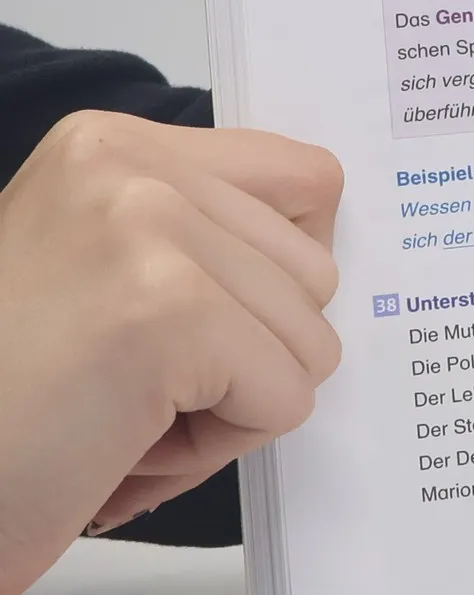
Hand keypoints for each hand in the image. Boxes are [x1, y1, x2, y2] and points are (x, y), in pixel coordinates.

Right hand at [0, 111, 342, 594]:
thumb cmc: (9, 406)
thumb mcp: (100, 273)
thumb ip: (200, 242)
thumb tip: (322, 254)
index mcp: (112, 146)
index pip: (307, 184)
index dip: (279, 277)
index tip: (200, 323)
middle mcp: (129, 165)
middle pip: (317, 271)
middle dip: (246, 355)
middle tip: (126, 387)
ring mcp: (148, 229)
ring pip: (311, 340)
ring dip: (228, 406)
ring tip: (114, 414)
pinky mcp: (168, 311)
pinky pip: (286, 398)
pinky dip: (214, 448)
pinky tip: (116, 446)